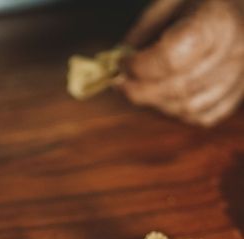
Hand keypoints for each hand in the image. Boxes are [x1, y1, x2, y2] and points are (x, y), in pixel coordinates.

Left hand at [119, 0, 243, 125]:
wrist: (238, 6)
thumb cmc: (201, 0)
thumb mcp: (171, 1)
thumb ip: (145, 32)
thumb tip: (117, 66)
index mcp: (217, 20)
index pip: (172, 56)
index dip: (141, 66)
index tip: (122, 63)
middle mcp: (234, 50)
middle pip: (178, 87)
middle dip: (141, 90)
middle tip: (123, 82)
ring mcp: (239, 75)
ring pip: (189, 107)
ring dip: (157, 102)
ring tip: (144, 87)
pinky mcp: (239, 93)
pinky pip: (203, 116)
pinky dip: (179, 112)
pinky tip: (167, 96)